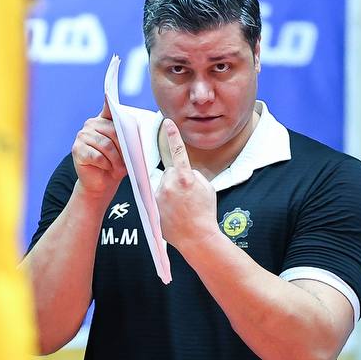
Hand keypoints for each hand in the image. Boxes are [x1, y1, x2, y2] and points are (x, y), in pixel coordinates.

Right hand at [71, 99, 127, 201]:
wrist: (101, 183)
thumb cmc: (116, 165)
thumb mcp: (125, 150)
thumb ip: (127, 137)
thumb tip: (134, 131)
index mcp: (104, 120)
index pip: (109, 107)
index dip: (110, 99)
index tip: (110, 83)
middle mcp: (91, 124)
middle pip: (113, 131)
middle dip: (123, 148)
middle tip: (127, 162)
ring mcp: (82, 136)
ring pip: (106, 145)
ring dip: (115, 160)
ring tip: (119, 169)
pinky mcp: (77, 149)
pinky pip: (96, 156)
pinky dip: (105, 164)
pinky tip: (106, 168)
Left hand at [155, 119, 218, 252]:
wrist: (197, 237)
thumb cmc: (205, 213)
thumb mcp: (207, 188)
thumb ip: (193, 175)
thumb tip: (183, 173)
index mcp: (185, 177)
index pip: (178, 151)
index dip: (173, 135)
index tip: (167, 122)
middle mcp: (169, 184)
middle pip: (170, 172)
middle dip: (177, 179)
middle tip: (188, 196)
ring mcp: (159, 196)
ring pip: (163, 185)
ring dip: (170, 191)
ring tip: (182, 207)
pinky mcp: (153, 206)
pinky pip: (158, 198)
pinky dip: (165, 202)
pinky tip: (175, 213)